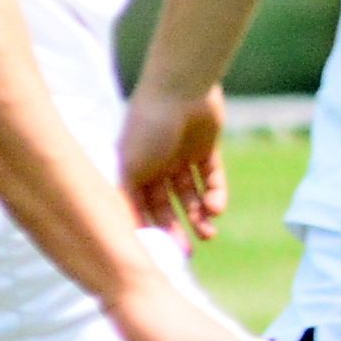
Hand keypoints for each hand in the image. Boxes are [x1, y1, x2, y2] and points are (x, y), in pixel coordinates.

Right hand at [117, 81, 228, 240]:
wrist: (181, 88)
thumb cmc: (149, 127)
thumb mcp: (130, 168)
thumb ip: (127, 200)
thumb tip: (124, 235)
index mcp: (132, 168)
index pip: (140, 206)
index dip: (151, 229)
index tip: (161, 253)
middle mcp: (155, 163)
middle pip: (167, 204)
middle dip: (177, 228)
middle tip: (189, 252)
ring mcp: (181, 155)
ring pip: (191, 193)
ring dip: (199, 215)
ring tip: (208, 233)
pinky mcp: (206, 147)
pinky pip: (212, 177)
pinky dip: (215, 194)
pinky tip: (216, 208)